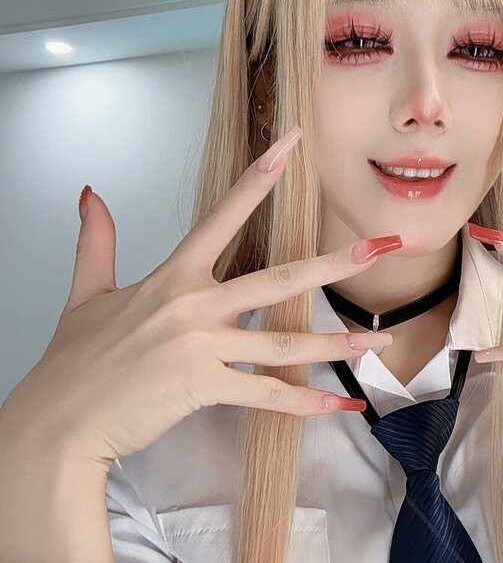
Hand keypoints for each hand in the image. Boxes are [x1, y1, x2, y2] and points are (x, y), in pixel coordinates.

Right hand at [1, 126, 401, 475]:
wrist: (58, 420)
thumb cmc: (74, 362)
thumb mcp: (86, 292)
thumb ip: (96, 239)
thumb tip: (90, 193)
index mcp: (173, 275)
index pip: (225, 213)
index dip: (261, 175)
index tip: (294, 142)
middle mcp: (193, 305)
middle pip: (280, 277)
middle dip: (336, 264)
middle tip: (383, 248)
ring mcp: (200, 346)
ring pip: (285, 342)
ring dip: (336, 344)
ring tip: (377, 344)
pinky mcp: (202, 387)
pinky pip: (267, 395)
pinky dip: (306, 404)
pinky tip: (341, 406)